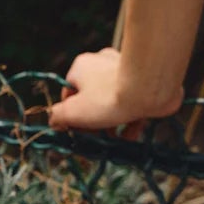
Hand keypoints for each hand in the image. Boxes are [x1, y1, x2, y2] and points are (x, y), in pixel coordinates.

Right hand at [46, 46, 182, 137]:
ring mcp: (126, 70)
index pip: (69, 93)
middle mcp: (102, 62)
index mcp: (82, 66)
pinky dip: (131, 118)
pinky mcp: (144, 79)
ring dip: (113, 123)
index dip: (71, 115)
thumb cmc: (108, 98)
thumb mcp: (74, 112)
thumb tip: (53, 121)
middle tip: (97, 139)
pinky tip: (131, 134)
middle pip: (92, 98)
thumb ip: (58, 117)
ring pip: (114, 101)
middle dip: (94, 122)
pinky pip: (133, 101)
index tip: (77, 132)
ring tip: (116, 140)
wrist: (150, 88)